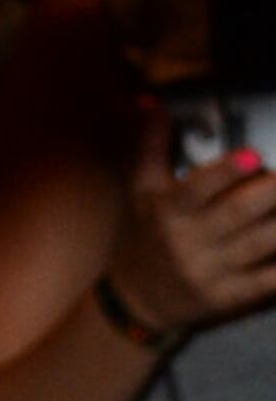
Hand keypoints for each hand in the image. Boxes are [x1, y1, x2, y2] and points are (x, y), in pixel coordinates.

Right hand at [107, 114, 275, 340]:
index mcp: (167, 210)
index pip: (196, 188)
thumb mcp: (141, 188)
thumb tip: (151, 102)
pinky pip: (268, 280)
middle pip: (237, 214)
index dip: (226, 172)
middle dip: (272, 193)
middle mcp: (188, 242)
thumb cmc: (147, 232)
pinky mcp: (231, 297)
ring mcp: (212, 273)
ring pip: (260, 246)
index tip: (253, 155)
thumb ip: (151, 144)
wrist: (139, 298)